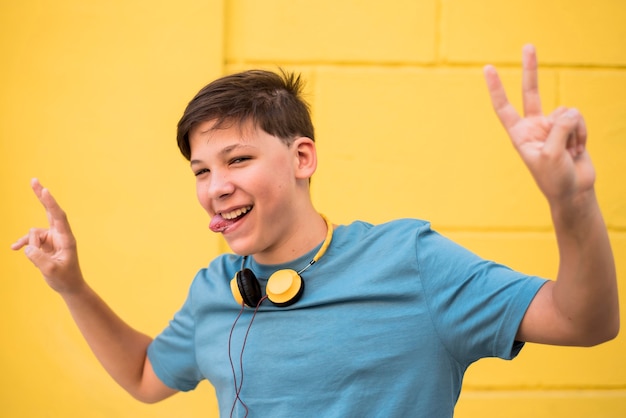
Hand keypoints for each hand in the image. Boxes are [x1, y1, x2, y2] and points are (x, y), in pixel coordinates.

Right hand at [12, 179, 83, 292]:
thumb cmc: (65, 279)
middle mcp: (60, 235)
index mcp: (67, 239)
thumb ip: (38, 258)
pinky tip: (14, 248)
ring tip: (39, 261)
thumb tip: (26, 247)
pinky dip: (24, 244)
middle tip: (34, 180)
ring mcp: (52, 238)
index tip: (45, 190)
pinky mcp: (44, 243)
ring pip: (33, 234)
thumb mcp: (51, 270)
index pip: (59, 217)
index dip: (51, 203)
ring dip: (30, 245)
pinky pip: (30, 240)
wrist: (69, 286)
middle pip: (50, 211)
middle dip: (41, 196)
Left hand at [484, 44, 595, 206]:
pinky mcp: (571, 128)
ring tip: (568, 151)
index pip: (503, 107)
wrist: (574, 192)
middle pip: (531, 91)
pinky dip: (582, 133)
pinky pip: (579, 119)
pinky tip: (578, 150)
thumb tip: (570, 111)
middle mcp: (534, 126)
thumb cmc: (554, 179)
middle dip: (531, 69)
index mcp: (519, 134)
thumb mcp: (550, 154)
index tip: (488, 68)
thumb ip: (558, 128)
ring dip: (572, 131)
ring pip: (566, 111)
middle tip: (528, 45)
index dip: (497, 88)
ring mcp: (553, 126)